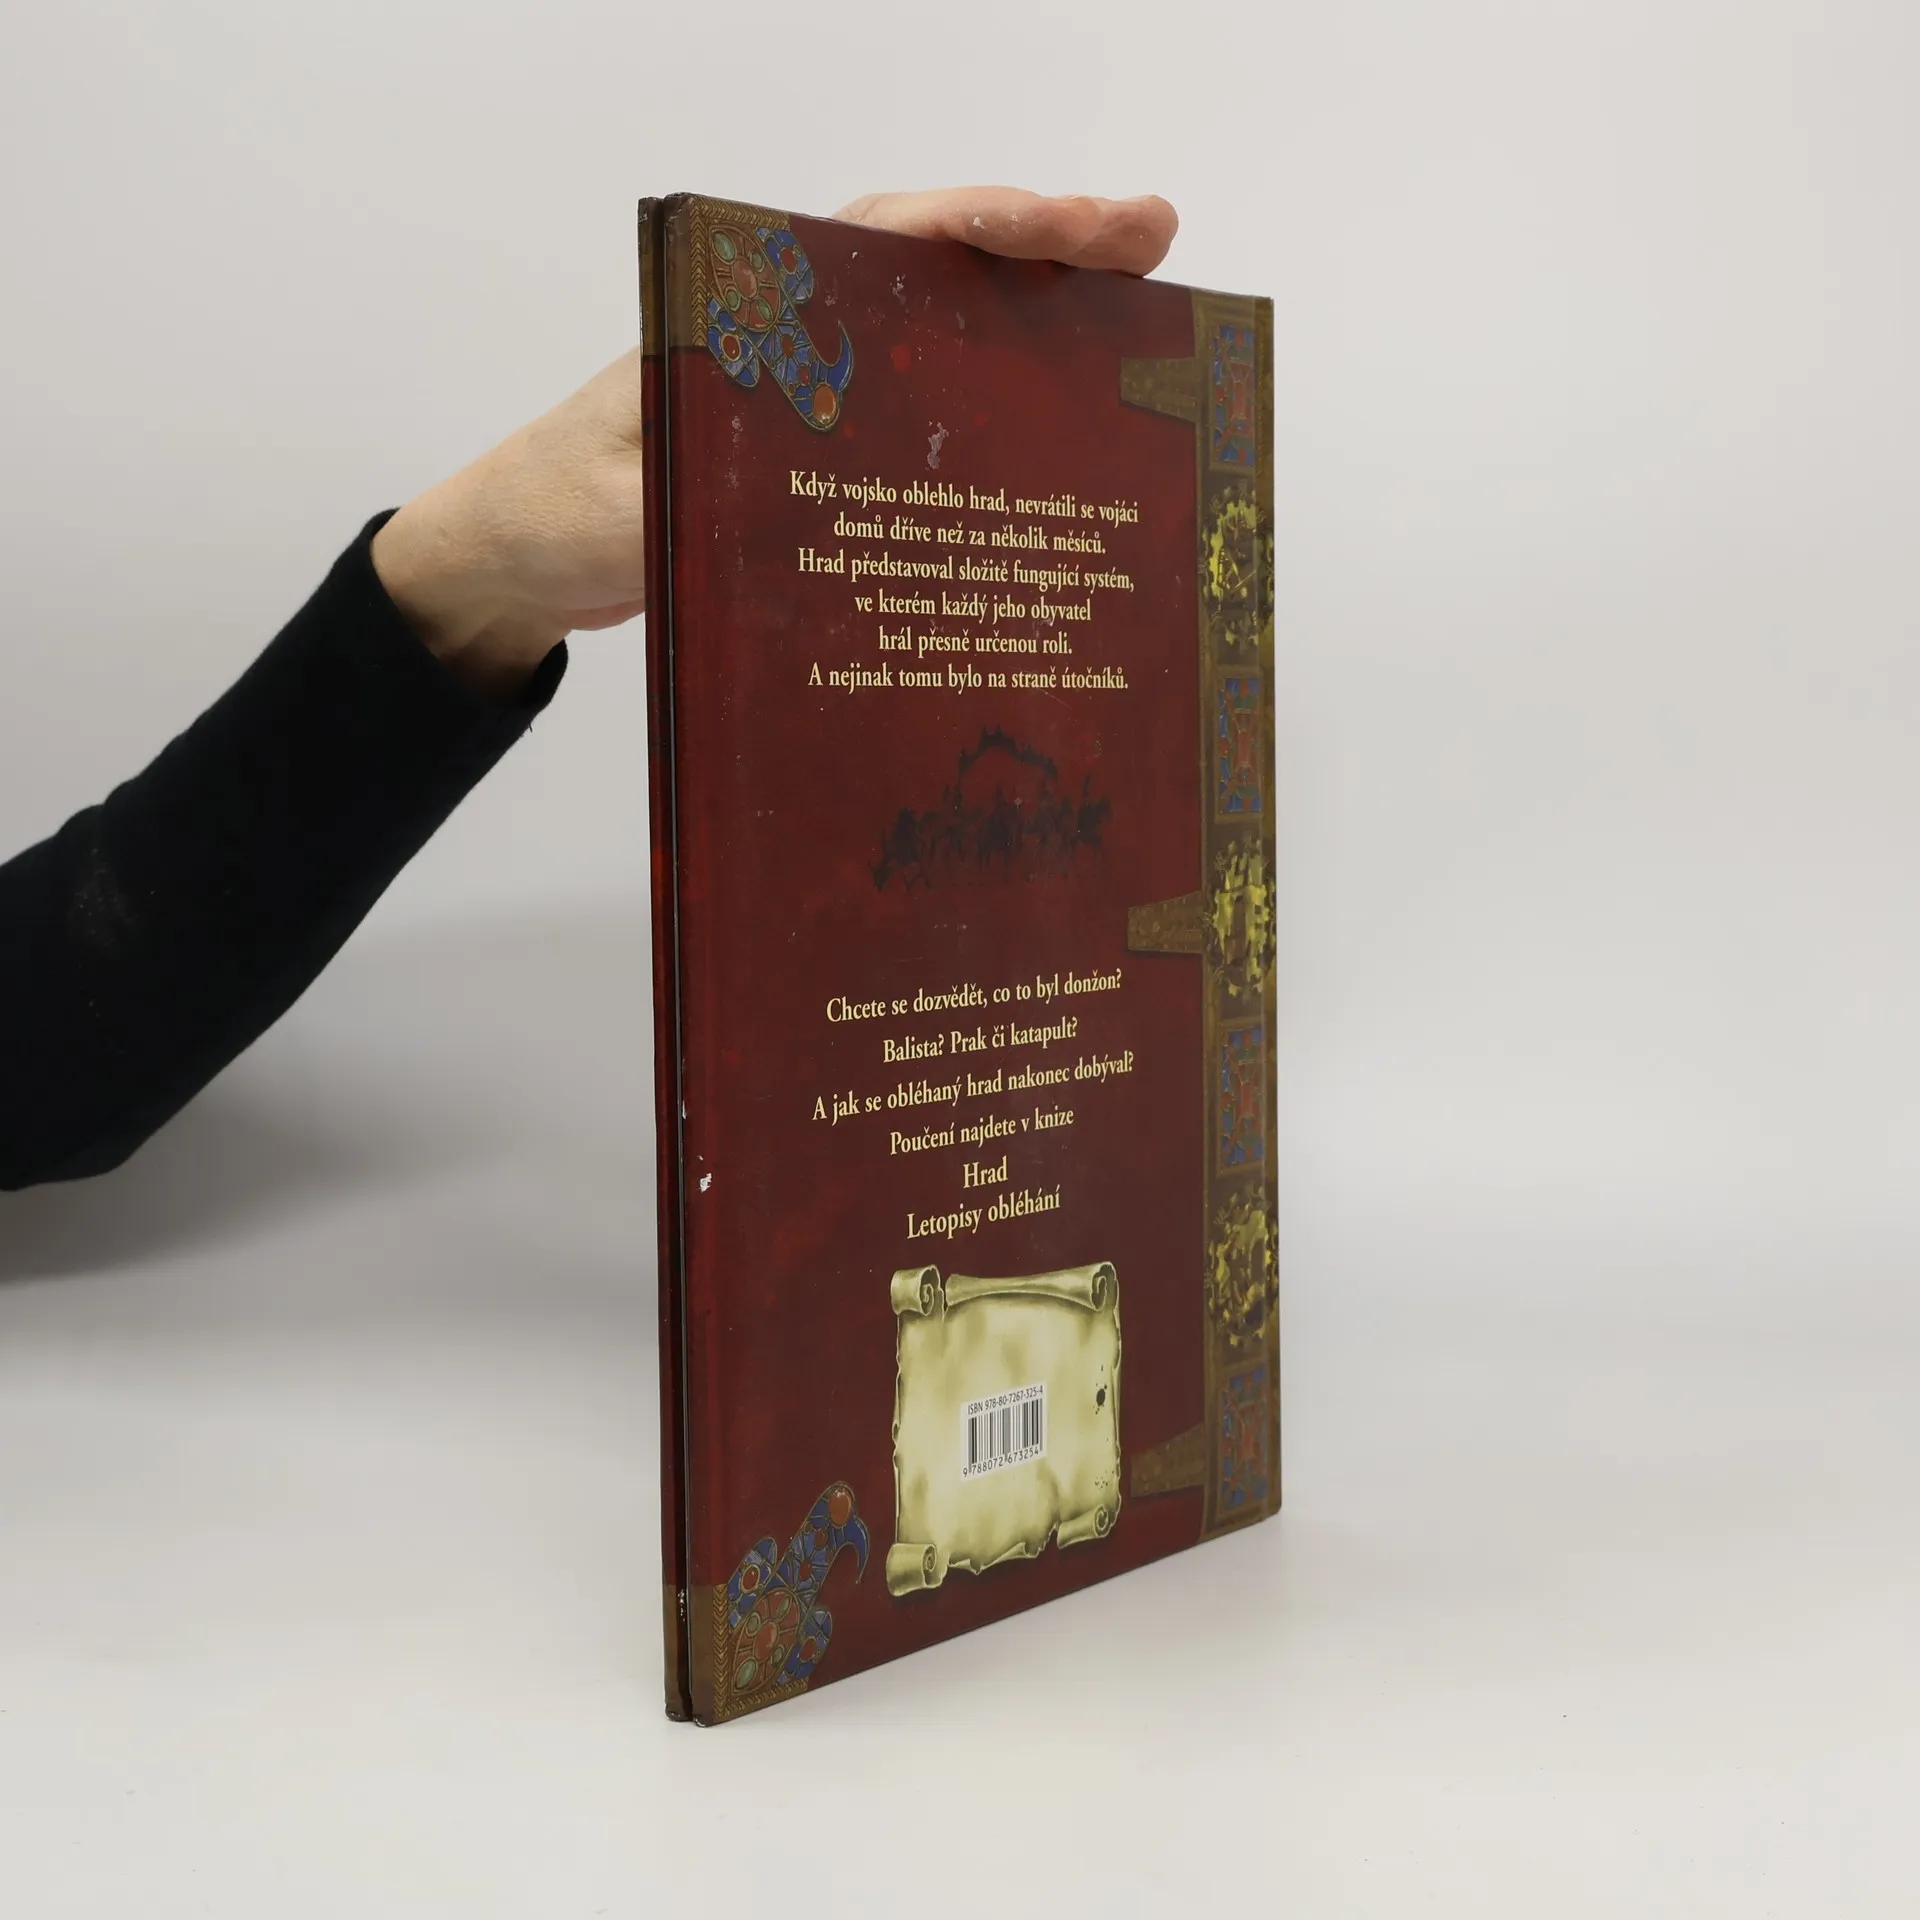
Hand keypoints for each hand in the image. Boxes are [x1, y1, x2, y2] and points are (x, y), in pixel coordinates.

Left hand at [371, 189, 1177, 696]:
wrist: (517, 560)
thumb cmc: (556, 514)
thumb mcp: (627, 500)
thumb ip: (698, 481)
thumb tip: (798, 474)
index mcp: (747, 317)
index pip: (881, 239)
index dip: (986, 226)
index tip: (1079, 226)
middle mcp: (791, 336)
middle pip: (935, 268)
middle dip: (1047, 249)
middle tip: (1154, 241)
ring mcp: (810, 391)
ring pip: (940, 330)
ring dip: (1035, 320)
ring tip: (1140, 313)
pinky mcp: (817, 451)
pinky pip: (920, 407)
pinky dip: (991, 400)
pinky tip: (1058, 426)